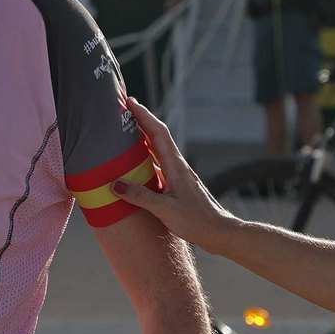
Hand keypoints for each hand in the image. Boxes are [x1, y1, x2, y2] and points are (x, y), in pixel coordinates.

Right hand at [111, 98, 238, 252]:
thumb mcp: (166, 210)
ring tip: (125, 130)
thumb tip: (115, 183)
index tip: (129, 101)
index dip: (143, 115)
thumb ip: (141, 196)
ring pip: (158, 148)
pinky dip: (146, 156)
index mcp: (176, 166)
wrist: (219, 231)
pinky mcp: (178, 184)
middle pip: (157, 135)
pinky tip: (136, 162)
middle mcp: (178, 165)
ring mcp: (179, 174)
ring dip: (142, 137)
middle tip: (123, 109)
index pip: (158, 133)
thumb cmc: (197, 221)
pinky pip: (159, 163)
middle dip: (140, 120)